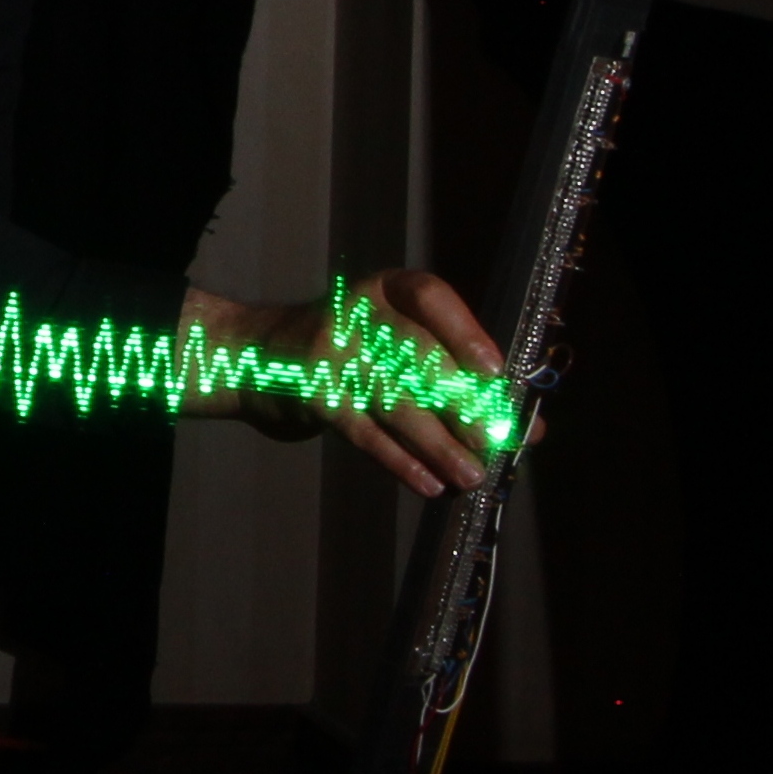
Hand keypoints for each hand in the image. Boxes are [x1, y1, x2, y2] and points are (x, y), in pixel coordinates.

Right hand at [182, 270, 527, 498]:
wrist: (250, 358)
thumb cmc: (346, 350)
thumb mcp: (390, 338)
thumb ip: (452, 371)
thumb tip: (523, 424)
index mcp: (382, 290)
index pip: (429, 297)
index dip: (463, 330)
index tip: (494, 369)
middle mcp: (354, 314)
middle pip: (415, 355)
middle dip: (461, 401)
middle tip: (496, 439)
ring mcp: (328, 356)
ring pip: (394, 401)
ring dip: (437, 443)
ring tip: (472, 474)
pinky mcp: (311, 397)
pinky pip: (363, 433)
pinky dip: (398, 460)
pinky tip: (429, 483)